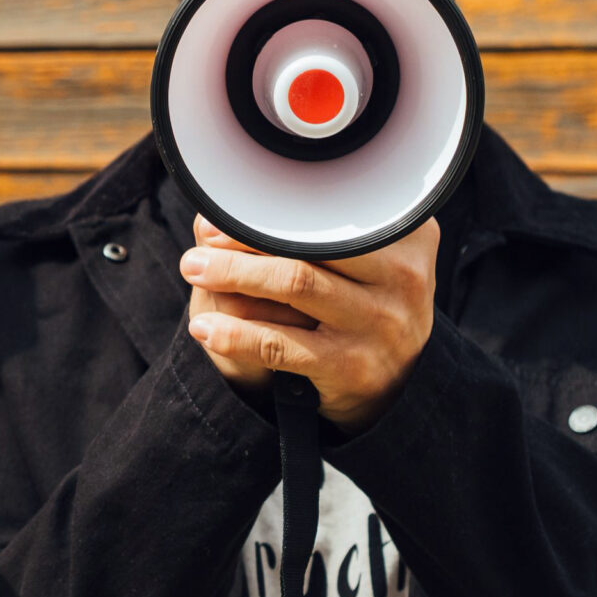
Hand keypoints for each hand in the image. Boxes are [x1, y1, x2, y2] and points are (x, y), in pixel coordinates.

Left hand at [179, 214, 438, 432]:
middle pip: (309, 244)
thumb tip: (218, 215)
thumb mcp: (349, 263)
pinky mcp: (354, 367)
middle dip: (243, 239)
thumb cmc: (359, 303)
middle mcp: (402, 275)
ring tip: (193, 269)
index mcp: (402, 235)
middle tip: (199, 243)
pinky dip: (237, 335)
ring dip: (234, 274)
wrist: (394, 383)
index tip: (221, 216)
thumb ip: (298, 233)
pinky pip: (282, 345)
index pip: (324, 214)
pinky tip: (205, 328)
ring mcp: (380, 322)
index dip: (265, 213)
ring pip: (295, 284)